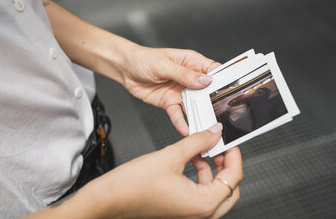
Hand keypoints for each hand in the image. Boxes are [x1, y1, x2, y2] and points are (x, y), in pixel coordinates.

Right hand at [57, 123, 242, 218]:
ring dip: (212, 169)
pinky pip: (201, 194)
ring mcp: (190, 214)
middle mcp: (199, 214)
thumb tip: (214, 132)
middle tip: (219, 145)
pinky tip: (191, 160)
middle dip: (226, 164)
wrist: (108, 199)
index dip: (234, 154)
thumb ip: (197, 142)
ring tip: (201, 150)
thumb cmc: (132, 185)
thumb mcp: (170, 156)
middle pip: (228, 188)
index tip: (229, 140)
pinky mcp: (180, 209)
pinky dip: (200, 176)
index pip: (233, 178)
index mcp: (202, 204)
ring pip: (215, 191)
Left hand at [122, 46, 219, 135]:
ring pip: (194, 105)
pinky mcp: (170, 102)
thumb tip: (205, 81)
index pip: (213, 71)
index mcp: (192, 62)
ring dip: (199, 115)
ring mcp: (180, 91)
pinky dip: (181, 122)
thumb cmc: (144, 59)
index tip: (229, 91)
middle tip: (220, 114)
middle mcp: (189, 78)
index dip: (222, 80)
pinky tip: (186, 129)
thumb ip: (184, 74)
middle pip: (207, 92)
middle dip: (213, 102)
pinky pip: (178, 114)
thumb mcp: (164, 65)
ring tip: (206, 126)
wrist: (125, 69)